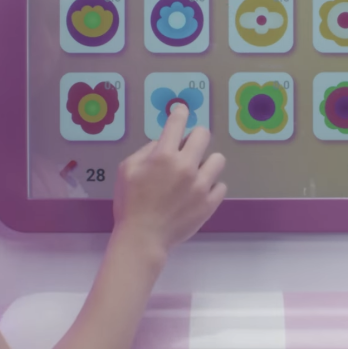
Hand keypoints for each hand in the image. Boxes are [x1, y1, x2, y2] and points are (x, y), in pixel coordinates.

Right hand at [112, 105, 225, 252]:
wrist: (143, 237)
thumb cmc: (130, 202)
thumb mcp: (127, 169)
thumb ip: (147, 150)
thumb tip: (164, 141)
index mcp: (163, 155)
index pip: (177, 122)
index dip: (180, 113)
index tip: (182, 111)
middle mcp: (185, 166)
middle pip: (204, 135)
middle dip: (195, 137)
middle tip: (188, 147)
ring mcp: (201, 185)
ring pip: (218, 159)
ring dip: (207, 163)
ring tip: (196, 173)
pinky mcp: (210, 202)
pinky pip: (221, 185)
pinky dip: (211, 187)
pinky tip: (199, 192)